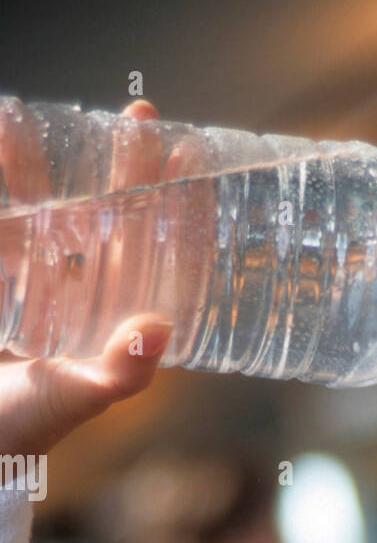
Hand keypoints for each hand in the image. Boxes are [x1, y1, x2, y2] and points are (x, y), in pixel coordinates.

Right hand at [0, 99, 172, 454]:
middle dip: (125, 166)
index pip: (157, 254)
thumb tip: (160, 327)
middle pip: (111, 217)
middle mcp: (82, 296)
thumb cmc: (24, 430)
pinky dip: (4, 184)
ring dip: (42, 164)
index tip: (193, 157)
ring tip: (31, 116)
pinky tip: (1, 131)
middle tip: (139, 112)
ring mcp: (35, 284)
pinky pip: (3, 222)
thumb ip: (118, 372)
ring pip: (47, 210)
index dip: (178, 208)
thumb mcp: (74, 399)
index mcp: (115, 319)